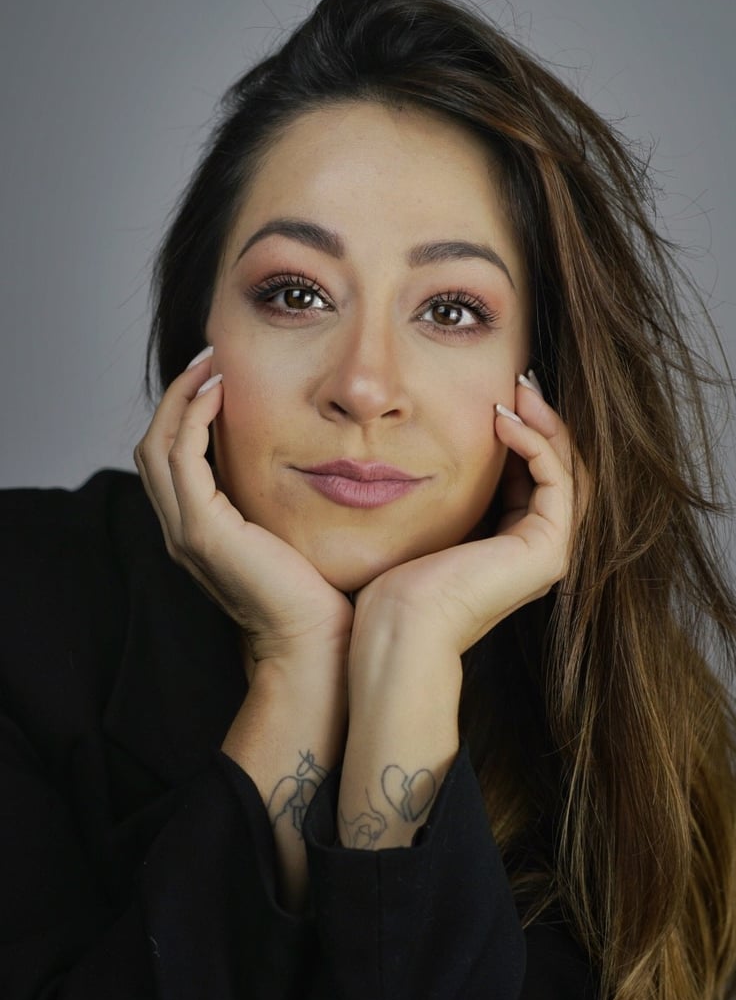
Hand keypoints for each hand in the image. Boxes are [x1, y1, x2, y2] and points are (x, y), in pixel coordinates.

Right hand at [134, 352, 353, 665]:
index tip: (216, 376)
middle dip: (176, 396)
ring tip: (212, 365)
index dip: (184, 412)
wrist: (316, 640)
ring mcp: (186, 531)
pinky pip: (183, 459)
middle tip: (209, 359)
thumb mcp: (290, 532)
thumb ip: (277, 499)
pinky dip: (194, 419)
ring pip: (158, 447)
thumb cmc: (317, 592)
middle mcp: (182, 530)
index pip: (171, 458)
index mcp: (199, 529)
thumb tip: (304, 456)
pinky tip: (221, 393)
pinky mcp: (203, 532)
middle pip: (153, 446)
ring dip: (181, 398)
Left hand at [351, 374, 585, 658]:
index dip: (524, 429)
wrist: (401, 625)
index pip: (535, 473)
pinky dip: (536, 443)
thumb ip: (449, 487)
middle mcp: (539, 548)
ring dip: (545, 422)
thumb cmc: (398, 581)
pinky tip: (504, 420)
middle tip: (520, 377)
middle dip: (542, 418)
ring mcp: (549, 551)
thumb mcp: (429, 517)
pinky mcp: (548, 549)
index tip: (500, 391)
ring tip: (519, 387)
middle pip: (558, 467)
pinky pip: (556, 480)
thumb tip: (431, 441)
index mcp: (513, 543)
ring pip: (566, 469)